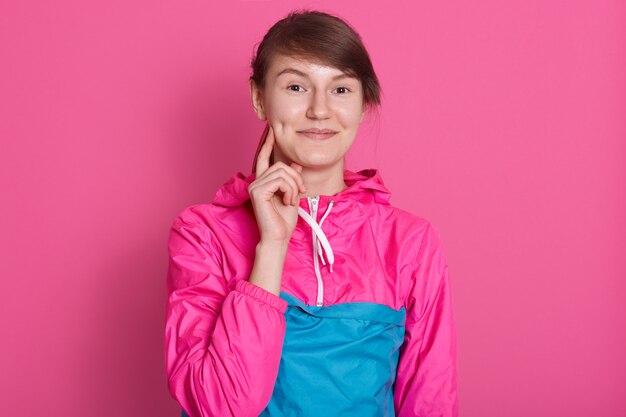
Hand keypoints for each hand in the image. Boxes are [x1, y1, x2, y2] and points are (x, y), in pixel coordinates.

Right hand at [248, 126, 305, 243]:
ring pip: (282, 172)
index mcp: (263, 182)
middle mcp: (256, 182)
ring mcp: (255, 186)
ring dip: (294, 186)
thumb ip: (292, 179)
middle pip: (281, 165)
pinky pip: (280, 180)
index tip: (272, 129)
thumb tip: (296, 164)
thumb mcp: (292, 195)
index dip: (268, 143)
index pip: (264, 157)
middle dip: (296, 177)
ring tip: (292, 200)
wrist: (279, 237)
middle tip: (299, 193)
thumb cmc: (284, 220)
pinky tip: (287, 201)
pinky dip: (290, 190)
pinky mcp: (257, 191)